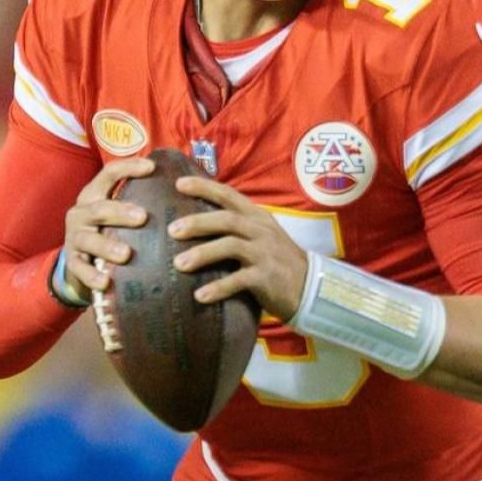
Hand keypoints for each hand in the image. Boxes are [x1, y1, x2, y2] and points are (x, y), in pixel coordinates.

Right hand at [60, 157, 155, 301]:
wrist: (79, 264)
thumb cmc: (110, 231)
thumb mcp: (118, 213)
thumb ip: (141, 201)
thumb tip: (185, 185)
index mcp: (94, 195)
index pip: (108, 175)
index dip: (128, 168)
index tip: (151, 167)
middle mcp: (81, 213)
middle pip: (99, 209)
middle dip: (120, 212)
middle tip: (143, 217)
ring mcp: (75, 239)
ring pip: (88, 240)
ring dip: (107, 247)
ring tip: (126, 254)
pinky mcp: (72, 263)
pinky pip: (80, 269)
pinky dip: (92, 276)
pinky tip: (105, 282)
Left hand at [169, 176, 308, 320]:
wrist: (310, 286)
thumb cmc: (276, 260)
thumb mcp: (261, 235)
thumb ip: (236, 227)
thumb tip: (193, 222)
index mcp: (257, 217)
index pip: (229, 194)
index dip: (204, 187)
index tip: (178, 184)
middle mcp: (261, 230)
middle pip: (227, 219)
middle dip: (197, 223)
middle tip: (171, 230)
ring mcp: (265, 253)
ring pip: (231, 246)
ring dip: (202, 254)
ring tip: (179, 264)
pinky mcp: (266, 277)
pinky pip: (239, 280)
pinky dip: (218, 288)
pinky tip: (199, 296)